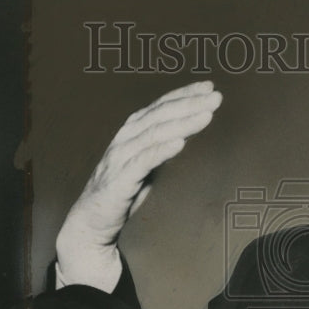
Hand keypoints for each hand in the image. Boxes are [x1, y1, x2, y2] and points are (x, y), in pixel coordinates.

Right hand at [56, 81, 222, 278]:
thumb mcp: (147, 163)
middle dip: (189, 104)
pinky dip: (161, 151)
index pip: (160, 106)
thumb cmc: (122, 190)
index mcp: (131, 132)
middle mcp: (125, 139)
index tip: (208, 87)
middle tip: (216, 97)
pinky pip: (142, 162)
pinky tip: (180, 143)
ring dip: (182, 123)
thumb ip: (161, 146)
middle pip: (160, 116)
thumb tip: (186, 132)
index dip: (184, 94)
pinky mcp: (118, 181)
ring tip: (206, 115)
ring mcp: (120, 158)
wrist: (93, 221)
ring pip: (154, 134)